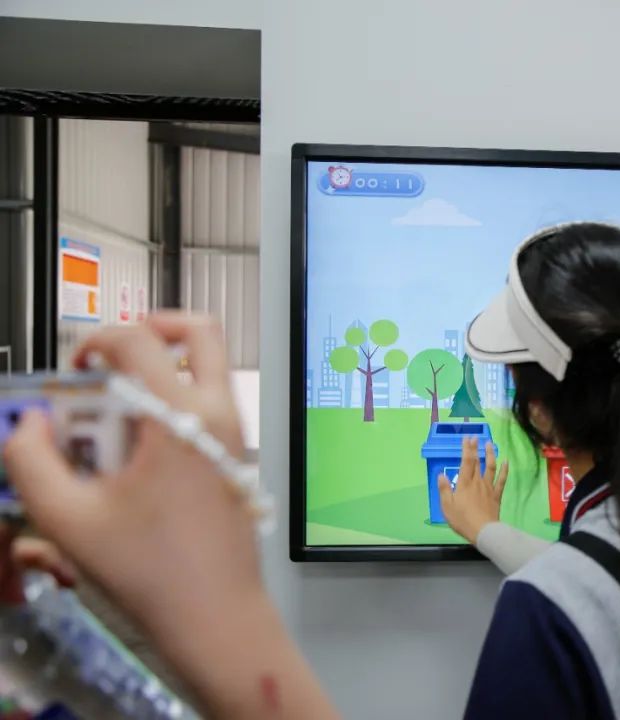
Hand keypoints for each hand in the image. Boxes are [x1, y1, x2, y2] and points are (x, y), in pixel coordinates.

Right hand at [4, 313, 258, 641]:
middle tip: (110, 358)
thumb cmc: (156, 574)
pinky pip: (206, 406)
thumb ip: (31, 461)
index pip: (138, 340)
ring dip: (157, 373)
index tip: (71, 369)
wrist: (217, 615)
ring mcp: (234, 434)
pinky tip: (131, 454)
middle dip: (147, 330)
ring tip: (113, 419)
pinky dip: (170, 406)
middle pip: (198, 332)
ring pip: (206, 367)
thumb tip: (28, 424)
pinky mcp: (235, 455)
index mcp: (181, 420)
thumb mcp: (69, 520)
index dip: (93, 340)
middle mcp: (218, 416)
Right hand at [439, 438, 507, 544]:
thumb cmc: (462, 519)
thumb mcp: (446, 506)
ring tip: (490, 444)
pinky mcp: (496, 494)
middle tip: (475, 437)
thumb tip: (441, 474)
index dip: (467, 449)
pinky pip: (502, 480)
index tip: (467, 438)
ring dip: (490, 454)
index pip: (466, 462)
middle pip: (477, 462)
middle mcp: (477, 481)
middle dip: (476, 448)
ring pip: (491, 467)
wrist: (483, 530)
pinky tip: (506, 462)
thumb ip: (444, 489)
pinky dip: (505, 470)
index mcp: (464, 483)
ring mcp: (489, 487)